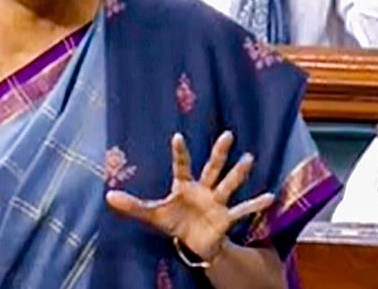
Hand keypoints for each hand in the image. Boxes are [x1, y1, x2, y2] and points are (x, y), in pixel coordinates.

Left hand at [106, 131, 273, 260]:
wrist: (194, 242)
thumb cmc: (174, 221)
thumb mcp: (152, 214)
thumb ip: (132, 205)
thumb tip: (107, 196)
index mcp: (184, 185)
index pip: (181, 165)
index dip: (179, 152)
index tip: (178, 135)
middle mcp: (204, 189)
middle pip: (212, 167)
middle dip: (219, 152)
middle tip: (227, 134)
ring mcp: (217, 201)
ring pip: (229, 184)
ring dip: (239, 173)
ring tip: (249, 158)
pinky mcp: (227, 217)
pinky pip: (242, 210)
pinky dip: (255, 204)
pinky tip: (270, 197)